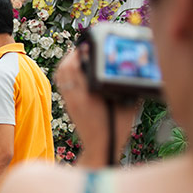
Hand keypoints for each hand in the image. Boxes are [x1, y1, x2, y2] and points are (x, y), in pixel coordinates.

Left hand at [55, 46, 139, 166]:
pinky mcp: (68, 104)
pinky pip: (62, 83)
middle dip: (72, 54)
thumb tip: (132, 68)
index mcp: (89, 96)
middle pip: (65, 68)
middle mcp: (76, 97)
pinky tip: (75, 68)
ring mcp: (70, 101)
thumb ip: (128, 87)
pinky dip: (65, 72)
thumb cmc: (116, 129)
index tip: (88, 44)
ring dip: (67, 61)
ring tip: (78, 54)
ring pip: (61, 75)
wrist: (100, 148)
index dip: (80, 53)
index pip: (76, 67)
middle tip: (83, 46)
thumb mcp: (129, 106)